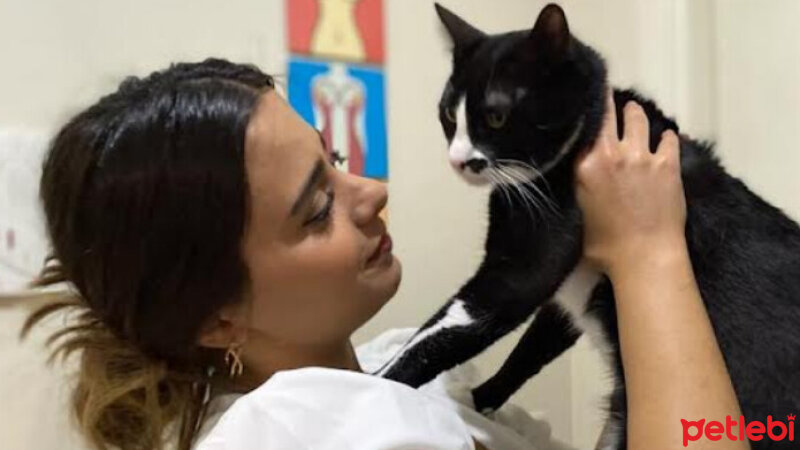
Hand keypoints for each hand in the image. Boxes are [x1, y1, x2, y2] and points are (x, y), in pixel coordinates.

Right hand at [573, 90, 685, 276]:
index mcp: (585, 166)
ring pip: (637, 118)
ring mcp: (642, 157)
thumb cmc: (606, 246)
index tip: (582, 103)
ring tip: (633, 111)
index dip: (583, 112)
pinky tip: (664, 137)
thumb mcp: (578, 212)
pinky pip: (668, 138)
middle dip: (606, 100)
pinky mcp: (668, 164)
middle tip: (605, 93)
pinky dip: (665, 136)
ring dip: (634, 113)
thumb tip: (578, 174)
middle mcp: (612, 154)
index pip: (582, 127)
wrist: (644, 257)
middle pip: (608, 112)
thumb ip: (578, 186)